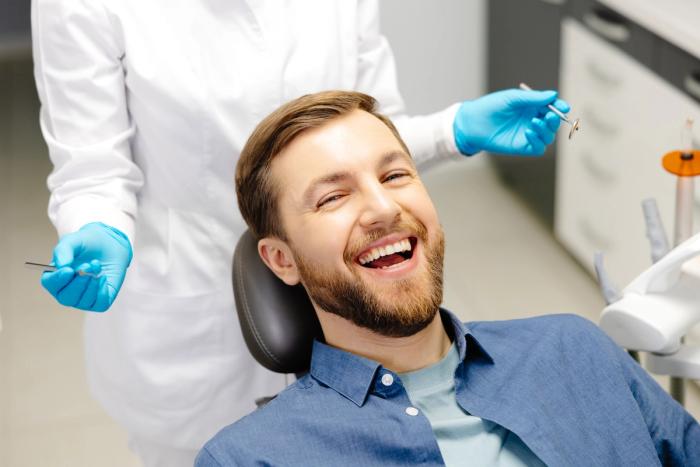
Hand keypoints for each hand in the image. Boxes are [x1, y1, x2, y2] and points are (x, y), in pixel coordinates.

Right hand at [41, 222, 132, 311]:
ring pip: (83, 301)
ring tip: (96, 265)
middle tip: (87, 266)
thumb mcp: (73, 241)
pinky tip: (103, 276)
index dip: (58, 279)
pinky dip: (102, 290)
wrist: (109, 244)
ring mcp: (83, 298)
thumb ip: (63, 251)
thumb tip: (62, 266)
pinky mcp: (100, 301)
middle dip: (78, 282)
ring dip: (92, 284)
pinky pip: (99, 303)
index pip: (50, 284)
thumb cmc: (87, 243)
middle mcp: (67, 291)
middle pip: (66, 297)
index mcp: (55, 277)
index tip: (68, 270)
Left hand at [453, 89, 570, 155]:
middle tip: (549, 116)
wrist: (473, 123)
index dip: (560, 107)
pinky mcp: (522, 147)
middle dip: (554, 120)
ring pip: (548, 137)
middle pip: (552, 123)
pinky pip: (538, 148)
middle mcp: (532, 121)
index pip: (552, 108)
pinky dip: (538, 141)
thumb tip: (553, 95)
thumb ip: (532, 98)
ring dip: (546, 130)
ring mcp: (528, 135)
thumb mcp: (512, 98)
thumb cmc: (490, 107)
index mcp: (532, 107)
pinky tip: (528, 132)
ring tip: (534, 123)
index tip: (564, 107)